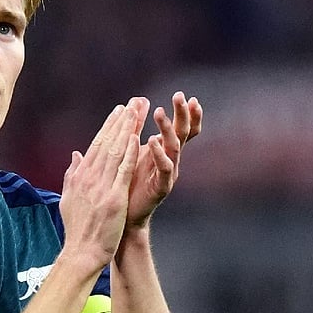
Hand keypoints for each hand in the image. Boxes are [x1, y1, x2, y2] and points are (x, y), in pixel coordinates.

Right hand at [58, 100, 141, 270]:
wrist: (80, 252)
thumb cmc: (77, 229)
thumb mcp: (69, 198)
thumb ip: (73, 174)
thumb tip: (75, 156)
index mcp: (80, 176)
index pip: (97, 145)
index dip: (109, 126)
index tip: (119, 111)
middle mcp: (89, 177)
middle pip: (107, 143)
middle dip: (121, 120)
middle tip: (134, 102)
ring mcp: (101, 186)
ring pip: (116, 151)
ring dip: (128, 129)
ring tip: (138, 111)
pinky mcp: (113, 197)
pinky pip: (123, 170)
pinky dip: (130, 152)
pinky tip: (137, 137)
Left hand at [124, 92, 201, 228]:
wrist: (123, 216)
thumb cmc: (127, 182)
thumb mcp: (131, 150)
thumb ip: (135, 129)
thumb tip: (136, 102)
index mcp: (165, 151)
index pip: (183, 129)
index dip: (188, 114)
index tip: (189, 97)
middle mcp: (171, 160)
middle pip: (183, 133)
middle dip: (183, 114)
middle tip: (179, 96)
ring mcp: (168, 173)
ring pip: (174, 147)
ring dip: (167, 128)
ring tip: (159, 112)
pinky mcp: (162, 187)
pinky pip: (165, 168)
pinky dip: (159, 154)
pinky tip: (151, 140)